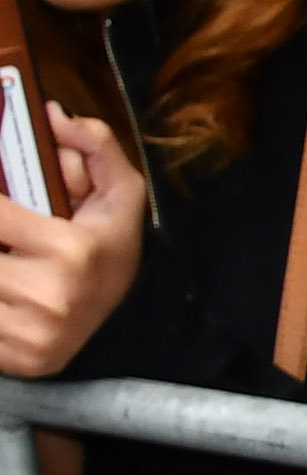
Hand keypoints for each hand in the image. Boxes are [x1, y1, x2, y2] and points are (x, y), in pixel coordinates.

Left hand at [0, 106, 146, 377]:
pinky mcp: (16, 360)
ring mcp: (29, 334)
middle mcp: (49, 296)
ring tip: (11, 258)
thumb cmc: (110, 253)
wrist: (126, 327)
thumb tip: (51, 115)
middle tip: (10, 241)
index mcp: (70, 250)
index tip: (3, 196)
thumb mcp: (119, 195)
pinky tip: (10, 295)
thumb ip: (93, 147)